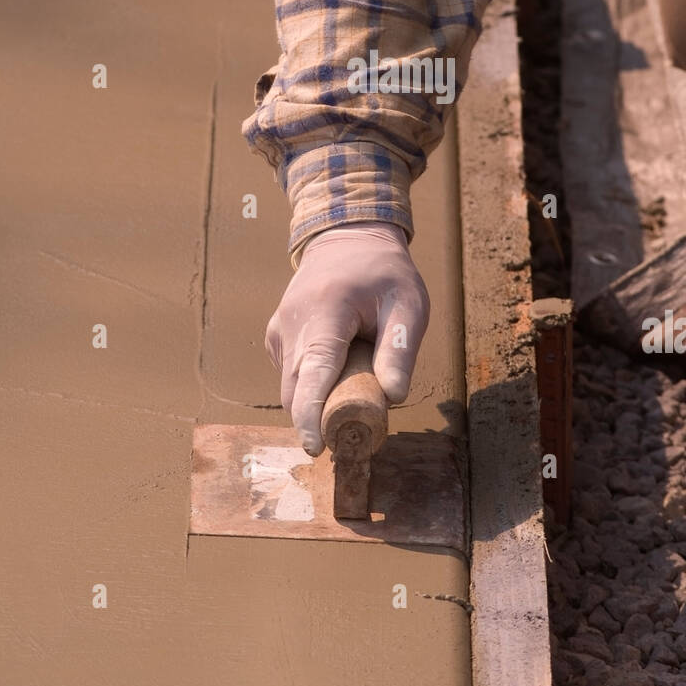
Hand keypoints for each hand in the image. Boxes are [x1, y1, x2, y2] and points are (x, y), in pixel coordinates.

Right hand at [265, 222, 429, 455]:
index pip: (313, 370)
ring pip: (291, 385)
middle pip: (296, 388)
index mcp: (326, 310)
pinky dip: (312, 386)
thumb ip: (400, 349)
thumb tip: (393, 396)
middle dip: (318, 419)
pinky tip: (341, 369)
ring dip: (318, 401)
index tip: (315, 447)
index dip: (311, 414)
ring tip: (357, 385)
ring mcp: (279, 330)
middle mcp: (293, 322)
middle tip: (354, 434)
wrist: (346, 239)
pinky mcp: (277, 338)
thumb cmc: (383, 273)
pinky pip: (292, 375)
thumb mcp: (408, 304)